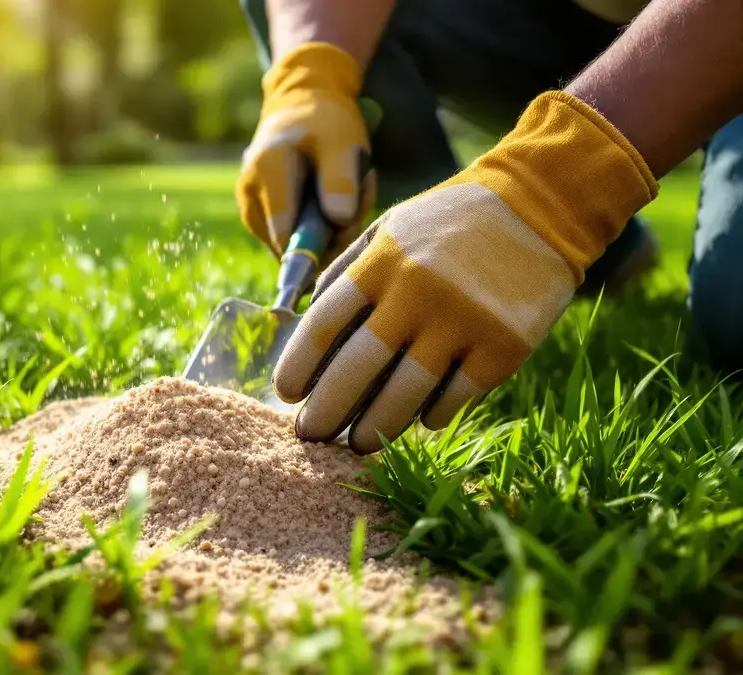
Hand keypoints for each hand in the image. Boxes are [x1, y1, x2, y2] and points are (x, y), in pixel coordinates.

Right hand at [237, 43, 375, 262]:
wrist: (301, 108)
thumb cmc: (325, 121)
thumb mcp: (342, 142)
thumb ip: (340, 180)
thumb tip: (339, 222)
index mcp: (268, 170)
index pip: (285, 233)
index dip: (321, 244)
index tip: (350, 223)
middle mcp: (249, 193)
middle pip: (290, 244)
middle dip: (330, 235)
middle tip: (358, 198)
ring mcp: (249, 207)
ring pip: (291, 245)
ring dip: (327, 231)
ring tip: (347, 194)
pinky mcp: (256, 216)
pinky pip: (289, 239)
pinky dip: (315, 228)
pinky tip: (330, 201)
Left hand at [272, 91, 658, 452]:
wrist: (540, 206)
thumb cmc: (450, 222)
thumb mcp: (390, 227)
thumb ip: (347, 269)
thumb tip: (306, 322)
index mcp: (383, 262)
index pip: (324, 325)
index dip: (299, 365)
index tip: (285, 393)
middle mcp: (418, 292)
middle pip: (357, 368)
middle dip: (326, 410)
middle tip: (310, 434)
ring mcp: (463, 321)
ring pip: (405, 394)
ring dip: (375, 427)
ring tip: (358, 442)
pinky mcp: (504, 346)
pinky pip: (456, 398)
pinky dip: (431, 415)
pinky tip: (417, 420)